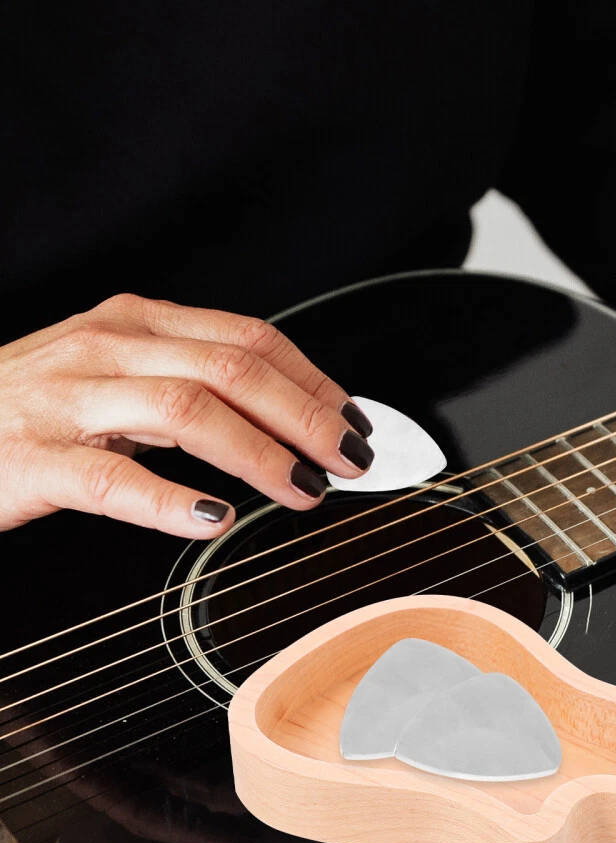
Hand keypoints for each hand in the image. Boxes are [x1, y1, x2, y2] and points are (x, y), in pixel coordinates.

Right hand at [0, 293, 373, 536]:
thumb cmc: (36, 403)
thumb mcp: (118, 370)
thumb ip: (192, 381)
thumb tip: (282, 413)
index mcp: (138, 321)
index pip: (250, 338)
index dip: (314, 380)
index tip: (355, 419)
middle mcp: (109, 347)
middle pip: (232, 369)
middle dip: (306, 416)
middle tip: (350, 458)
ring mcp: (68, 399)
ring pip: (186, 411)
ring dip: (259, 453)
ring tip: (303, 488)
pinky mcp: (31, 458)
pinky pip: (112, 478)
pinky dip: (170, 499)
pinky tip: (212, 521)